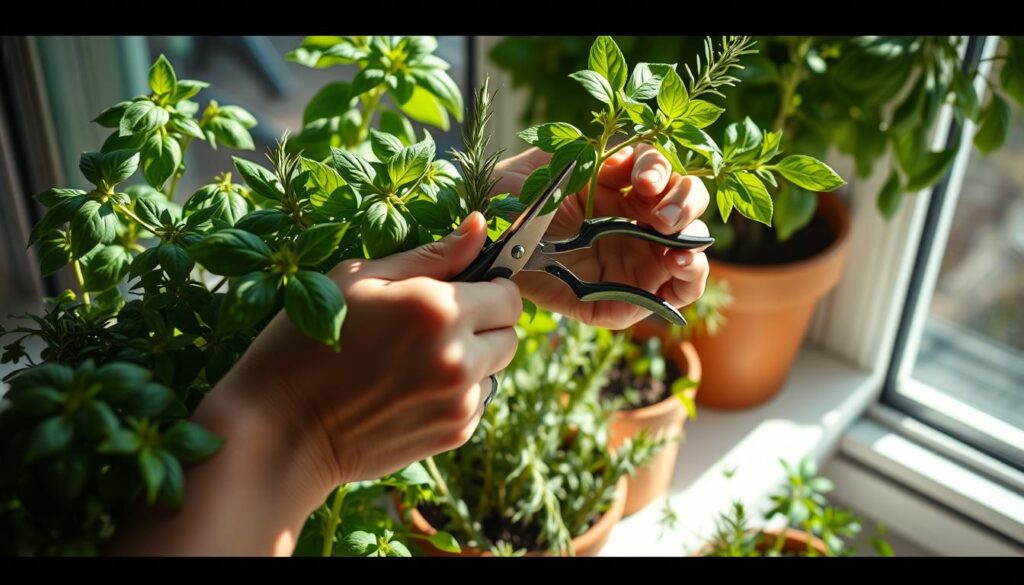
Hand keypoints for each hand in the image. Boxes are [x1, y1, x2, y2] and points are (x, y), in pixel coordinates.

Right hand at [219, 210, 519, 486]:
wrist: (283, 429)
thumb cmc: (308, 342)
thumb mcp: (360, 280)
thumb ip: (431, 255)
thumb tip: (479, 226)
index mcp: (439, 309)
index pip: (509, 295)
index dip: (489, 290)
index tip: (462, 292)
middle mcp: (459, 357)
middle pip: (511, 335)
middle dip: (485, 326)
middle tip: (436, 328)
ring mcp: (459, 402)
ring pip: (496, 371)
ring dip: (472, 363)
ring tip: (415, 363)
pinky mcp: (454, 435)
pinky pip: (477, 404)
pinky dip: (456, 396)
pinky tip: (409, 392)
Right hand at [495, 144, 710, 329]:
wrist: (490, 222)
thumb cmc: (525, 264)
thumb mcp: (569, 297)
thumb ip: (611, 306)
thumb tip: (653, 302)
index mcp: (638, 273)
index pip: (686, 278)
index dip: (692, 271)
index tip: (681, 260)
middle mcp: (642, 238)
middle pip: (693, 228)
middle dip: (689, 224)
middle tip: (664, 221)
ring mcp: (632, 200)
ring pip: (682, 188)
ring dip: (675, 190)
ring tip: (646, 190)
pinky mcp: (615, 166)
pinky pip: (646, 159)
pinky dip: (646, 165)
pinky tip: (625, 175)